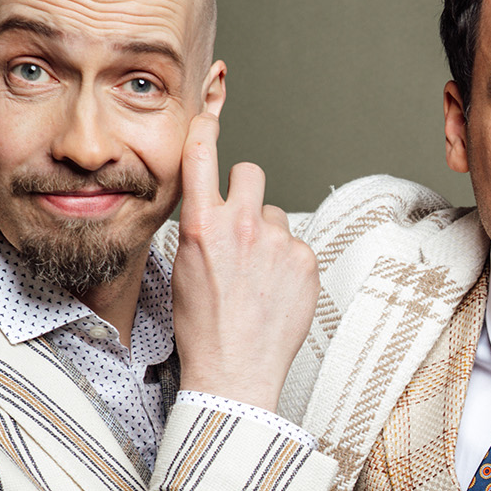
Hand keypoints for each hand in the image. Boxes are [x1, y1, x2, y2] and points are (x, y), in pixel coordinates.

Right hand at [169, 115, 318, 412]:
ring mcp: (279, 242)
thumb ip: (203, 229)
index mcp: (202, 225)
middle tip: (241, 222)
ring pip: (276, 214)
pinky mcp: (306, 260)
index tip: (207, 119)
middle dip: (246, 189)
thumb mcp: (184, 267)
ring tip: (258, 276)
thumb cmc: (202, 326)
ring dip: (269, 235)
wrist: (235, 371)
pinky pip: (297, 245)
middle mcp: (242, 225)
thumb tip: (215, 210)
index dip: (204, 130)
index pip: (202, 156)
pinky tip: (276, 291)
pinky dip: (289, 263)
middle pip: (250, 172)